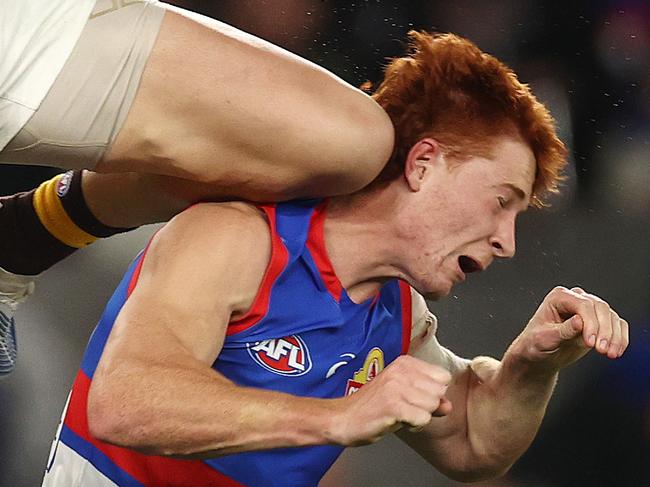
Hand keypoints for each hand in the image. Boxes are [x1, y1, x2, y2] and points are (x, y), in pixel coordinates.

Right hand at [330, 355, 451, 445]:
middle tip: (406, 408)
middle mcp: (401, 370)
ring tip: (400, 415)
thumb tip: (448, 406)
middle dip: (428, 406)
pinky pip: (423, 418)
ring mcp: (396, 386)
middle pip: (440, 392)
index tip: (415, 398)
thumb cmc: (372, 407)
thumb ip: (428, 399)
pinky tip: (397, 421)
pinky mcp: (392, 404)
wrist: (342, 418)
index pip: (443, 376)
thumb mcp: (403, 397)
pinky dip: (414, 425)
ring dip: (420, 417)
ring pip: (433, 405)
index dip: (434, 393)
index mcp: (404, 363)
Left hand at [507, 286, 628, 371]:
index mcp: (559, 297)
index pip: (583, 305)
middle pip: (600, 308)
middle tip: (603, 351)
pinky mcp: (599, 322)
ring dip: (614, 336)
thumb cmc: (536, 344)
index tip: (591, 343)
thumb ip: (563, 330)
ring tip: (610, 354)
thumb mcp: (545, 338)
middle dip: (604, 331)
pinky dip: (620, 338)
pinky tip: (617, 350)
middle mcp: (575, 299)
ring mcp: (589, 309)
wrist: (540, 355)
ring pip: (611, 316)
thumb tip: (580, 321)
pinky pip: (617, 325)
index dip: (591, 323)